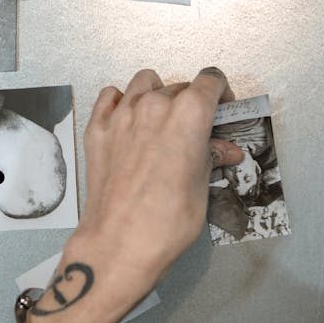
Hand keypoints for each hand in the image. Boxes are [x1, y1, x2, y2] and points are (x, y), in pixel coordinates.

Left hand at [62, 68, 243, 317]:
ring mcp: (122, 113)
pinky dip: (121, 102)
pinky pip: (110, 97)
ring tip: (160, 122)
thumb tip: (226, 151)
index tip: (221, 109)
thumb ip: (211, 157)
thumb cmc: (170, 219)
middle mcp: (155, 104)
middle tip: (192, 132)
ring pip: (144, 83)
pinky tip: (128, 123)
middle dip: (190, 103)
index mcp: (189, 113)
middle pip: (179, 86)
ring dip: (157, 94)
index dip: (220, 93)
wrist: (120, 241)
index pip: (210, 80)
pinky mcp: (97, 127)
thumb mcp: (201, 186)